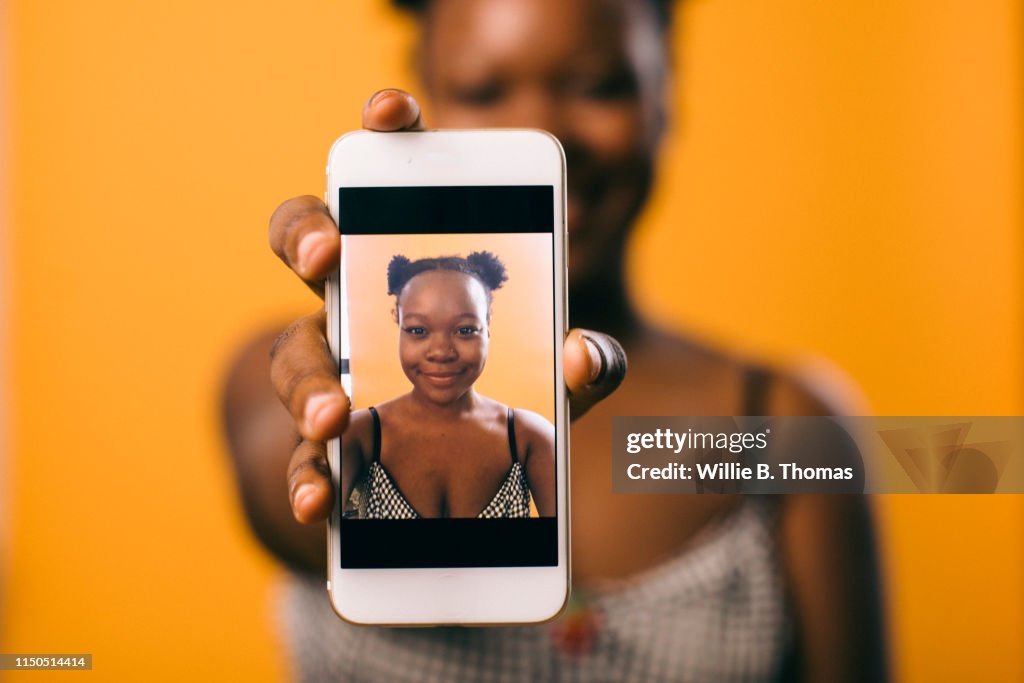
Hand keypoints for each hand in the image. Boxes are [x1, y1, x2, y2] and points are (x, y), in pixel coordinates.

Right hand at [268, 89, 625, 524]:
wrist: (464, 467)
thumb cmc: (507, 390)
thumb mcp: (562, 379)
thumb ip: (586, 363)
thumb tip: (583, 353)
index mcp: (410, 259)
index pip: (389, 178)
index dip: (385, 134)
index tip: (390, 113)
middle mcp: (355, 297)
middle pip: (305, 241)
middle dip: (306, 233)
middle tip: (326, 254)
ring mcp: (332, 364)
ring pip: (292, 353)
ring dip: (308, 381)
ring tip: (333, 417)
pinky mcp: (326, 438)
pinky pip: (302, 451)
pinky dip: (307, 475)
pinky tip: (325, 501)